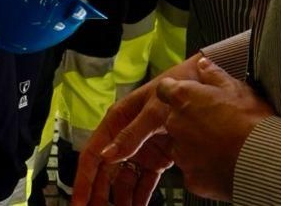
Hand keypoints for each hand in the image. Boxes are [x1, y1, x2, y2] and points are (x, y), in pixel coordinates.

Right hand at [72, 69, 180, 204]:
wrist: (201, 86)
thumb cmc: (174, 90)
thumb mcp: (152, 110)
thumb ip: (131, 134)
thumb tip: (108, 156)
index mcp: (116, 122)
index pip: (93, 154)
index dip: (84, 179)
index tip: (79, 201)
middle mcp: (125, 138)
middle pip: (106, 173)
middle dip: (99, 195)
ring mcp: (141, 150)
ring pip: (123, 181)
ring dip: (119, 200)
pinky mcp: (157, 159)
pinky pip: (144, 183)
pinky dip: (140, 198)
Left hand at [150, 57, 275, 200]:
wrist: (264, 161)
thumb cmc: (252, 122)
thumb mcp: (238, 89)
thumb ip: (215, 75)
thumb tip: (203, 64)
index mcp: (185, 98)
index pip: (165, 90)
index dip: (176, 92)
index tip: (189, 96)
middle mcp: (176, 124)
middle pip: (173, 120)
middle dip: (188, 121)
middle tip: (213, 124)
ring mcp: (181, 153)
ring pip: (180, 146)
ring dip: (193, 145)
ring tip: (220, 146)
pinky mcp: (190, 177)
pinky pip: (192, 170)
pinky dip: (203, 168)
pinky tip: (222, 164)